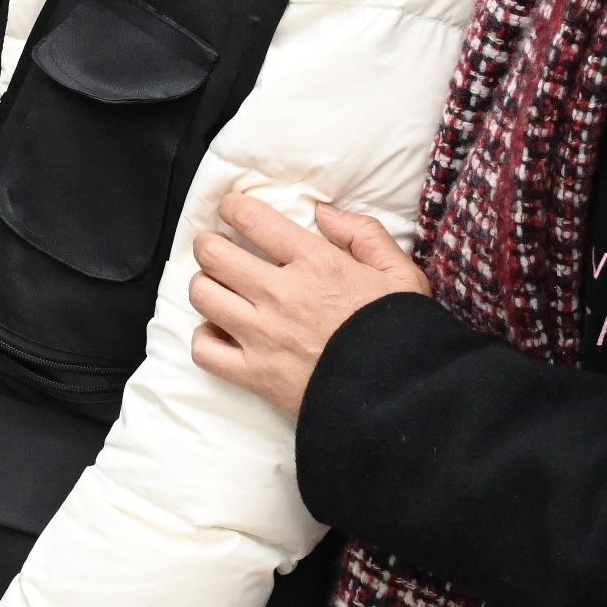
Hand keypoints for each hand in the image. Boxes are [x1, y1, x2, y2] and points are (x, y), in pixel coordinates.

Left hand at [185, 194, 432, 423]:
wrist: (401, 399)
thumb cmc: (403, 335)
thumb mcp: (400, 273)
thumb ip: (364, 234)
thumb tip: (323, 212)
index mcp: (316, 264)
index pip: (252, 219)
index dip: (233, 207)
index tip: (231, 209)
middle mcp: (281, 294)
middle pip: (213, 254)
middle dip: (210, 244)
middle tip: (217, 248)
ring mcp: (263, 336)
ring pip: (203, 295)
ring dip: (206, 287)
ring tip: (219, 289)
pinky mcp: (255, 375)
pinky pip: (205, 350)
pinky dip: (206, 339)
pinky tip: (221, 333)